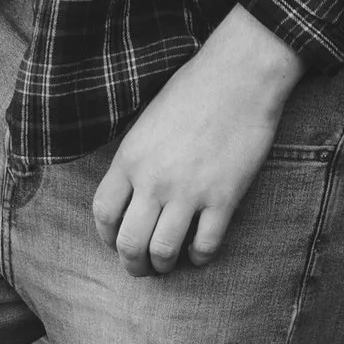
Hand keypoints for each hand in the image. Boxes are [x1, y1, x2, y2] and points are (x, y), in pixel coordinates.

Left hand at [93, 6, 308, 272]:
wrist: (240, 75)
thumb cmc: (194, 90)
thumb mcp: (147, 122)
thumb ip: (136, 160)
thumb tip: (133, 196)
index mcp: (130, 158)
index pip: (103, 214)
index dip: (106, 237)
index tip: (116, 242)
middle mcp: (153, 180)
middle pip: (129, 243)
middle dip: (132, 264)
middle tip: (141, 267)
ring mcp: (189, 192)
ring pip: (163, 252)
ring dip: (163, 266)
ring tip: (169, 264)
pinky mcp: (224, 198)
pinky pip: (205, 246)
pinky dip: (200, 257)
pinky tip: (200, 252)